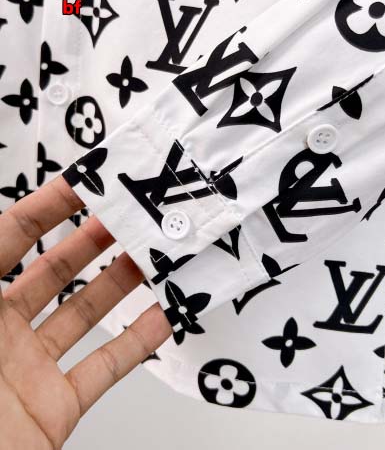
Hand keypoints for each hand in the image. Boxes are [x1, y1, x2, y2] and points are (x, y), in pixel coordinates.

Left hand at [0, 175, 171, 449]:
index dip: (49, 207)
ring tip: (151, 256)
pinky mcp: (54, 408)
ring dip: (121, 283)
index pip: (11, 238)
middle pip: (55, 272)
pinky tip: (162, 317)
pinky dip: (137, 343)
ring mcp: (29, 369)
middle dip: (93, 239)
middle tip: (128, 215)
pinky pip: (104, 368)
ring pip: (85, 314)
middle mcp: (0, 332)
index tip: (86, 182)